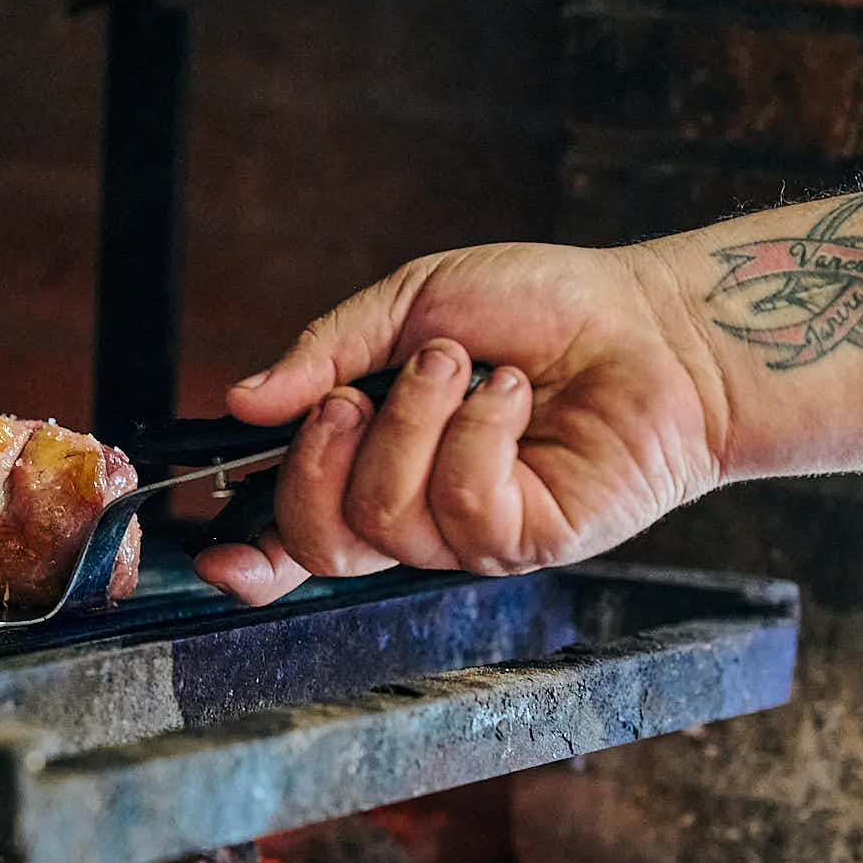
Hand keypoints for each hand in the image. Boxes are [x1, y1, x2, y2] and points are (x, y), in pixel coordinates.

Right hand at [192, 241, 732, 604]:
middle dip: (322, 454)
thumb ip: (322, 354)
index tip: (212, 556)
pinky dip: (478, 433)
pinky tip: (512, 397)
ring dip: (417, 418)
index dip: (248, 556)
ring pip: (384, 514)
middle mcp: (415, 513)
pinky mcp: (527, 541)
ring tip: (468, 367)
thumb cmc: (539, 308)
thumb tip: (241, 400)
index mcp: (374, 464)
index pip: (295, 534)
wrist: (650, 322)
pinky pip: (461, 507)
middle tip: (364, 390)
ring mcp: (469, 536)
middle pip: (318, 538)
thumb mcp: (410, 306)